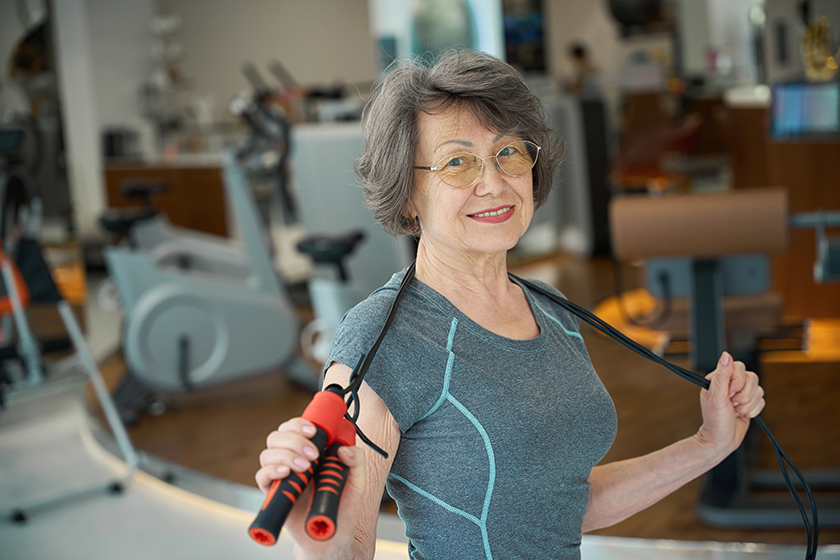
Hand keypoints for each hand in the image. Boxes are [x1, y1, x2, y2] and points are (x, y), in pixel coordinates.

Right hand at [256, 418, 365, 558]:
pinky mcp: (273, 494)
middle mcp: (293, 461)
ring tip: (306, 468)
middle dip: (295, 440)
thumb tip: (343, 448)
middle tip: (314, 454)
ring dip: (286, 454)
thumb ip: (357, 461)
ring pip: (268, 452)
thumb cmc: (344, 509)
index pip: (296, 428)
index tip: (315, 431)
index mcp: (311, 452)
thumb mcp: (358, 483)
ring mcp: (282, 477)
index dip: (300, 424)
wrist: (333, 538)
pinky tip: (286, 473)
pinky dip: (272, 470)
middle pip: (279, 436)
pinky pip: (261, 476)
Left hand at [695, 352, 764, 459]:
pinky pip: (762, 400)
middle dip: (744, 395)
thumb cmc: (715, 421)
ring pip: (759, 390)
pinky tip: (741, 415)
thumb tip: (726, 355)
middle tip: (732, 404)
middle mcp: (730, 384)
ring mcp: (741, 393)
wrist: (721, 442)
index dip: (737, 382)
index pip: (738, 367)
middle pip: (752, 377)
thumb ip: (722, 375)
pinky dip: (753, 410)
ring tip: (735, 411)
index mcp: (718, 378)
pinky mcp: (750, 403)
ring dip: (748, 405)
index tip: (728, 395)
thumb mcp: (717, 396)